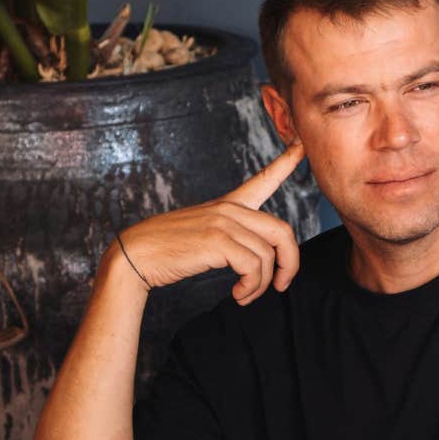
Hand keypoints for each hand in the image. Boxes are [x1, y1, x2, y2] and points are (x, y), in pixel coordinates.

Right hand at [114, 142, 305, 303]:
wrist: (135, 256)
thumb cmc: (170, 250)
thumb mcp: (205, 235)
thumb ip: (234, 237)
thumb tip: (264, 260)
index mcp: (229, 204)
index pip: (263, 180)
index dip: (287, 162)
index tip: (302, 144)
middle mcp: (230, 209)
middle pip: (283, 232)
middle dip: (291, 263)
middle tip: (281, 285)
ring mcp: (224, 222)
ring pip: (268, 256)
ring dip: (261, 284)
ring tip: (246, 295)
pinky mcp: (218, 241)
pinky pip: (253, 267)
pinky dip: (251, 287)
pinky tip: (238, 295)